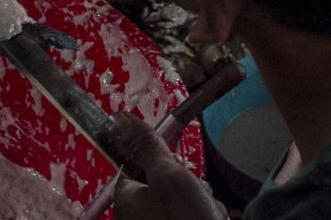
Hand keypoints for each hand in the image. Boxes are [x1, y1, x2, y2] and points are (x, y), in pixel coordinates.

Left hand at [110, 113, 227, 219]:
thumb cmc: (186, 219)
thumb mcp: (167, 175)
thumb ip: (146, 146)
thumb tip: (119, 119)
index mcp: (126, 201)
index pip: (134, 165)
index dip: (158, 159)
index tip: (175, 162)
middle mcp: (137, 217)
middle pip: (160, 182)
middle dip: (185, 181)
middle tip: (194, 192)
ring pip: (181, 199)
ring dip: (199, 198)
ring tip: (206, 210)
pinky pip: (191, 214)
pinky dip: (204, 214)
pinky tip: (211, 218)